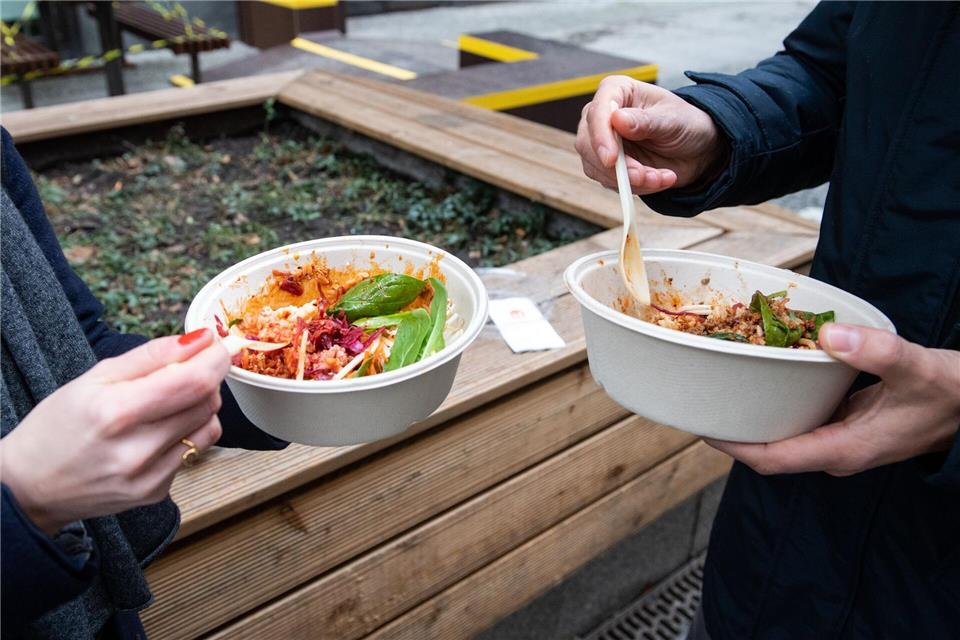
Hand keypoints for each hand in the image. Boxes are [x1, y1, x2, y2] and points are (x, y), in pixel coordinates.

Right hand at [0, 329, 228, 533]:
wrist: (30, 486)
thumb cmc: (59, 424)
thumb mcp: (96, 377)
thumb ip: (153, 355)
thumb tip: (202, 338)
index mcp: (116, 412)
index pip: (194, 381)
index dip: (215, 358)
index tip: (217, 344)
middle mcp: (136, 450)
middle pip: (207, 402)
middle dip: (207, 377)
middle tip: (188, 368)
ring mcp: (148, 476)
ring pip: (209, 426)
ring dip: (201, 406)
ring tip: (168, 402)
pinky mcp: (156, 492)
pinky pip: (194, 451)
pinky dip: (187, 433)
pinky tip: (158, 432)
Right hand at [575, 75, 728, 194]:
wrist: (695, 149)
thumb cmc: (685, 124)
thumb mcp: (672, 120)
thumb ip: (645, 121)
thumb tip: (617, 119)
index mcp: (617, 91)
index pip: (597, 111)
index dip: (600, 136)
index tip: (612, 159)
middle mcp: (602, 116)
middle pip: (588, 143)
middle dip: (615, 167)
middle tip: (643, 176)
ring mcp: (601, 142)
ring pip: (596, 167)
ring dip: (629, 180)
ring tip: (660, 178)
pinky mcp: (606, 166)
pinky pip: (609, 182)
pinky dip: (634, 187)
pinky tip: (657, 179)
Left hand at [705, 324, 959, 476]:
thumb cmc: (954, 394)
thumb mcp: (918, 369)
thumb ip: (876, 352)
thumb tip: (828, 335)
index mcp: (842, 449)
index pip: (771, 459)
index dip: (732, 447)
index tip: (700, 427)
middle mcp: (834, 450)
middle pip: (769, 448)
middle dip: (733, 429)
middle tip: (700, 399)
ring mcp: (840, 438)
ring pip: (784, 432)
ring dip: (754, 414)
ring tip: (721, 384)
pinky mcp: (848, 423)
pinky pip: (802, 417)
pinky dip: (780, 400)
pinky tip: (766, 373)